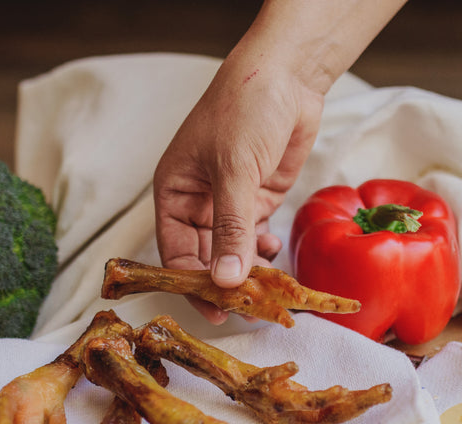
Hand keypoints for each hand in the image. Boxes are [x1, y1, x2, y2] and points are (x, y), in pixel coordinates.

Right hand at [152, 0, 407, 323]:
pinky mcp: (257, 199)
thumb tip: (225, 282)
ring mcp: (228, 202)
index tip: (215, 311)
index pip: (174, 253)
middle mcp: (197, 201)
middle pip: (203, 258)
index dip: (192, 285)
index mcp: (174, 192)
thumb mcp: (235, 171)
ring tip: (266, 287)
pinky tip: (274, 257)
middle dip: (224, 283)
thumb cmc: (246, 109)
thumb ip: (231, 230)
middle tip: (248, 308)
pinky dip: (263, 252)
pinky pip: (254, 238)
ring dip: (246, 271)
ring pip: (231, 252)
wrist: (288, 74)